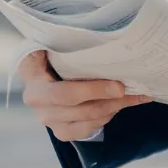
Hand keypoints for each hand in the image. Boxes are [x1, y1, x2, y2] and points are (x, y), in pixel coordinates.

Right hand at [18, 50, 152, 141]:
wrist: (41, 70)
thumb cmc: (51, 50)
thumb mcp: (51, 40)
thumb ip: (67, 41)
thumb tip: (101, 35)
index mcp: (31, 76)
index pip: (63, 92)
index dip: (92, 92)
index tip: (119, 86)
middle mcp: (36, 102)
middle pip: (79, 109)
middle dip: (110, 100)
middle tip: (134, 90)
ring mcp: (48, 120)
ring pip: (88, 120)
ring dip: (114, 108)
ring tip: (136, 96)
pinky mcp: (61, 131)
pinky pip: (89, 129)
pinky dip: (108, 116)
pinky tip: (122, 103)